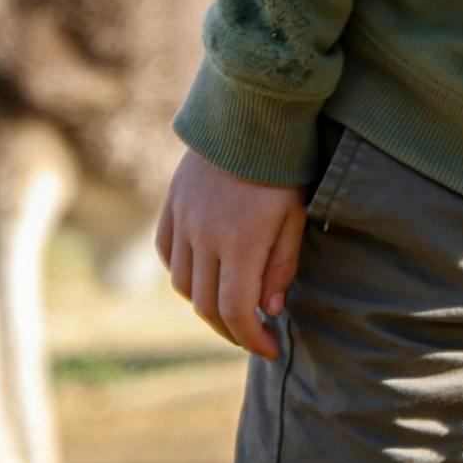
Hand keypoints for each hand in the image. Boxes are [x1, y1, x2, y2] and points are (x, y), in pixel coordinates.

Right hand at [155, 150, 310, 357]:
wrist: (250, 113)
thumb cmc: (284, 167)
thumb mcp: (296, 217)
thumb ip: (282, 266)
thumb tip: (268, 310)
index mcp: (240, 242)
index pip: (236, 311)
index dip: (252, 339)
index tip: (270, 349)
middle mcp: (204, 236)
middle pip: (205, 306)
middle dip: (231, 330)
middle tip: (252, 336)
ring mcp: (182, 220)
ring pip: (182, 284)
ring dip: (205, 304)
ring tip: (231, 306)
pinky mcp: (171, 206)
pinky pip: (166, 254)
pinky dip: (183, 273)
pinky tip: (204, 276)